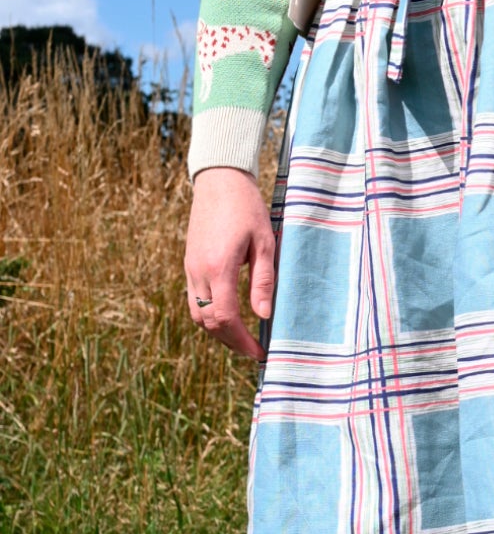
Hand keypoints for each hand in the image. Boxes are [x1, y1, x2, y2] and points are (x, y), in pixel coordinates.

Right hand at [183, 166, 275, 360]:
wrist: (219, 181)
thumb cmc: (247, 208)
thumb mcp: (265, 242)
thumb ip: (264, 281)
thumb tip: (264, 316)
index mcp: (219, 267)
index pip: (225, 317)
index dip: (242, 340)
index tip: (259, 352)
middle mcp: (198, 271)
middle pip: (208, 322)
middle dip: (230, 342)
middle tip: (253, 351)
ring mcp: (190, 268)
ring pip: (197, 314)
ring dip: (217, 331)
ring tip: (242, 339)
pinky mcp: (189, 264)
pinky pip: (194, 299)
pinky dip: (209, 315)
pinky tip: (228, 316)